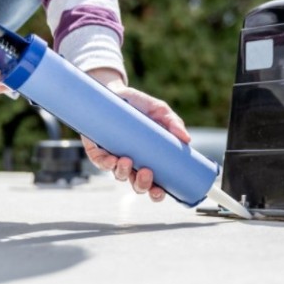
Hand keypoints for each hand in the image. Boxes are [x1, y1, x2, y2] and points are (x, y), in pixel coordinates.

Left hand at [81, 68, 190, 201]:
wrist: (114, 90)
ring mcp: (114, 157)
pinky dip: (106, 163)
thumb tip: (187, 139)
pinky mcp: (97, 149)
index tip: (161, 192)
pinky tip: (112, 159)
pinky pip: (100, 162)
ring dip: (123, 173)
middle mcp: (132, 163)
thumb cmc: (138, 104)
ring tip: (127, 161)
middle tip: (146, 173)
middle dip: (142, 185)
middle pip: (137, 185)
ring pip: (119, 175)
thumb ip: (174, 123)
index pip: (154, 184)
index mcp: (148, 159)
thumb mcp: (159, 111)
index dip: (156, 193)